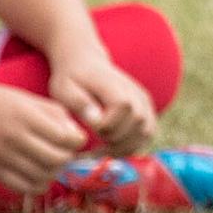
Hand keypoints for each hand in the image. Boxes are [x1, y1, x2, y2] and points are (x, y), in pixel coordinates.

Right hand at [0, 78, 89, 196]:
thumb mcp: (28, 99)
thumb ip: (55, 115)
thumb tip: (77, 136)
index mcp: (26, 116)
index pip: (64, 138)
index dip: (77, 141)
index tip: (76, 139)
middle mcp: (13, 137)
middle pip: (56, 159)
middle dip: (67, 158)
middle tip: (65, 152)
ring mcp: (1, 156)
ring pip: (42, 176)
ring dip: (54, 172)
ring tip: (51, 163)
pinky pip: (22, 187)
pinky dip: (37, 184)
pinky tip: (38, 174)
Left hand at [42, 44, 156, 156]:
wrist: (86, 64)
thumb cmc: (71, 79)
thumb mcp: (64, 88)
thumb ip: (80, 103)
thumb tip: (97, 120)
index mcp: (115, 84)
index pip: (123, 107)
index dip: (107, 124)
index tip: (88, 130)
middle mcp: (135, 92)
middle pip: (137, 123)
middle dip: (114, 140)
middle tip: (92, 145)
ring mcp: (144, 102)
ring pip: (145, 132)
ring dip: (123, 147)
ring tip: (101, 149)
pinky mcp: (147, 110)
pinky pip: (148, 134)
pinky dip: (132, 146)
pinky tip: (112, 147)